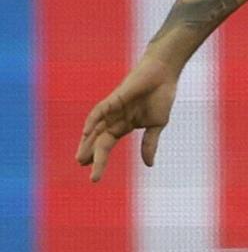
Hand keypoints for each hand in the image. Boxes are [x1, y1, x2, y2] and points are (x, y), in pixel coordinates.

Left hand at [76, 55, 180, 182]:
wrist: (164, 75)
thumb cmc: (161, 97)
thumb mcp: (157, 125)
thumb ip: (150, 143)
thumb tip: (149, 165)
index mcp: (124, 126)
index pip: (108, 145)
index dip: (101, 160)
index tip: (94, 177)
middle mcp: (115, 119)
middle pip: (99, 139)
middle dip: (90, 153)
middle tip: (81, 165)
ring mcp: (113, 109)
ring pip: (96, 128)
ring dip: (87, 142)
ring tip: (81, 156)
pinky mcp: (115, 98)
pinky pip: (100, 110)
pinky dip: (93, 120)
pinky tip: (86, 132)